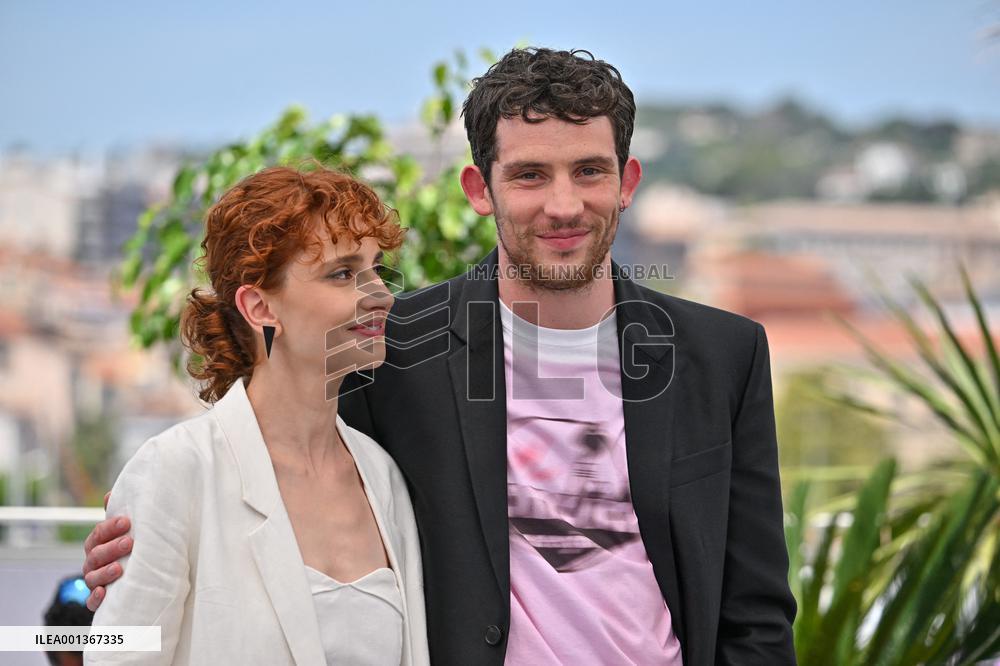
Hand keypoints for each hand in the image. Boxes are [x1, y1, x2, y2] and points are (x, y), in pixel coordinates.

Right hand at [82, 492, 132, 610]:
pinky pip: (92, 602)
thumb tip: (111, 494)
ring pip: (92, 577)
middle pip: (96, 555)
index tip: (126, 521)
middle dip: (111, 548)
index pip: (98, 534)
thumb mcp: (124, 532)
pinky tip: (105, 592)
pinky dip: (96, 598)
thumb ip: (119, 515)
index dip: (110, 527)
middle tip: (129, 542)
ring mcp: (94, 582)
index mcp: (97, 544)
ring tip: (120, 568)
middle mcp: (92, 563)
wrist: (135, 579)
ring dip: (105, 572)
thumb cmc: (128, 549)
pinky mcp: (98, 601)